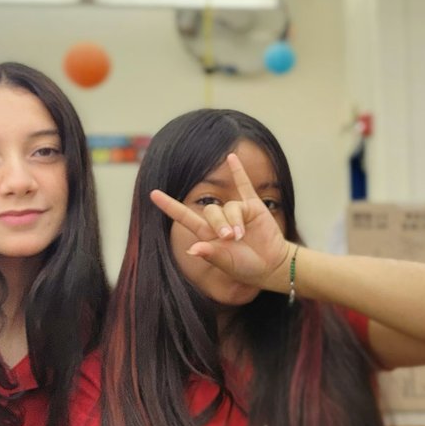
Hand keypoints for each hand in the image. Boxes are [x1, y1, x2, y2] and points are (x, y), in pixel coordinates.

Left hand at [149, 152, 291, 290]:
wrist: (272, 265)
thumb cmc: (246, 268)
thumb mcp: (226, 264)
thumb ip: (211, 254)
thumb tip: (192, 250)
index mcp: (207, 235)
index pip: (185, 217)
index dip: (169, 206)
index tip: (153, 194)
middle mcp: (220, 221)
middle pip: (212, 211)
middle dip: (221, 225)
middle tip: (232, 239)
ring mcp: (236, 212)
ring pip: (229, 206)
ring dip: (235, 221)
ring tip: (243, 236)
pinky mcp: (253, 207)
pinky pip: (244, 185)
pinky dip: (238, 172)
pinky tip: (232, 157)